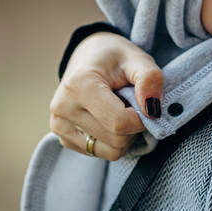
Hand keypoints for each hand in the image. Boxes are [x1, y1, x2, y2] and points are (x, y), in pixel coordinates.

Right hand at [50, 32, 163, 159]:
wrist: (88, 57)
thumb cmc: (115, 58)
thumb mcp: (137, 58)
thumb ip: (150, 79)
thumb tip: (152, 110)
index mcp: (79, 85)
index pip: (120, 123)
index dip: (142, 118)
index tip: (144, 102)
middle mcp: (62, 108)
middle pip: (117, 139)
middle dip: (134, 125)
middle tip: (131, 103)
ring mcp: (59, 126)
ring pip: (110, 151)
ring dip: (125, 135)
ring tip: (119, 108)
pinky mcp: (63, 138)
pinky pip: (101, 153)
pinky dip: (113, 140)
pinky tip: (108, 118)